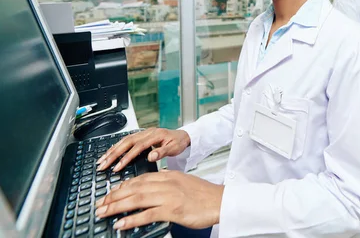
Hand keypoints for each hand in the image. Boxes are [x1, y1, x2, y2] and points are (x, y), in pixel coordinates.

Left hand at [95, 170, 223, 229]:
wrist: (220, 201)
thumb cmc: (204, 195)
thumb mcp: (183, 182)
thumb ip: (167, 184)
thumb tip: (152, 190)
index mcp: (168, 176)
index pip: (140, 179)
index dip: (122, 187)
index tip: (111, 193)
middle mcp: (166, 183)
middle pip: (133, 188)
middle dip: (113, 196)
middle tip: (100, 204)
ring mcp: (168, 196)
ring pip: (136, 199)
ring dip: (116, 206)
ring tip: (103, 213)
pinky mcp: (172, 209)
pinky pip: (147, 214)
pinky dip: (131, 219)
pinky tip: (120, 224)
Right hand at [97, 128, 190, 172]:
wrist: (183, 135)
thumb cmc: (179, 142)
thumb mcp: (174, 148)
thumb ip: (163, 152)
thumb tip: (151, 156)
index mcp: (155, 135)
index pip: (137, 147)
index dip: (127, 157)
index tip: (118, 167)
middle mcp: (147, 132)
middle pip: (127, 142)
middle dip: (113, 154)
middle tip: (103, 165)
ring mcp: (143, 133)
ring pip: (124, 140)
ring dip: (112, 150)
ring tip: (102, 160)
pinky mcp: (141, 135)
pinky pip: (126, 140)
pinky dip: (116, 147)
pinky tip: (109, 153)